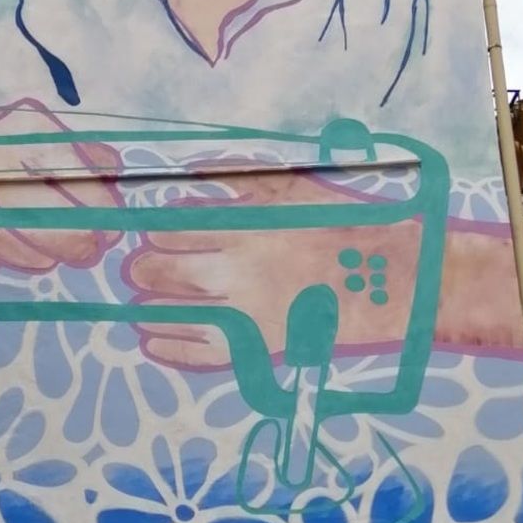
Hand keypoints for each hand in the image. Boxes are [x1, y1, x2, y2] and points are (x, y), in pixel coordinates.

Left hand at [122, 163, 522, 370]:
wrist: (384, 278)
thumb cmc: (340, 225)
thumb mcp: (292, 187)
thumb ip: (239, 177)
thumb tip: (191, 170)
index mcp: (244, 228)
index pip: (173, 230)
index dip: (154, 233)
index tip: (152, 235)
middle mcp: (237, 272)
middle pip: (164, 271)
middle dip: (143, 269)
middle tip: (138, 269)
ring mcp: (245, 313)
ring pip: (173, 313)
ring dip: (148, 308)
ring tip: (140, 306)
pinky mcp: (256, 346)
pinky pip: (199, 353)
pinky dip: (168, 348)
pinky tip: (151, 342)